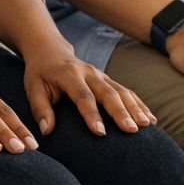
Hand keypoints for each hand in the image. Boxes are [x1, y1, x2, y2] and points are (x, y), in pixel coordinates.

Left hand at [22, 42, 154, 136]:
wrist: (50, 51)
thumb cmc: (40, 73)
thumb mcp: (32, 87)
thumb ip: (40, 108)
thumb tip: (46, 131)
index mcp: (69, 74)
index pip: (82, 95)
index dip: (91, 114)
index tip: (100, 132)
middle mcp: (88, 72)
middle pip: (108, 92)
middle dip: (121, 111)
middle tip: (131, 129)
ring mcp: (101, 75)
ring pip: (121, 91)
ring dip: (135, 108)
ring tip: (147, 126)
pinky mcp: (108, 79)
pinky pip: (127, 91)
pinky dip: (140, 105)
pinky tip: (151, 119)